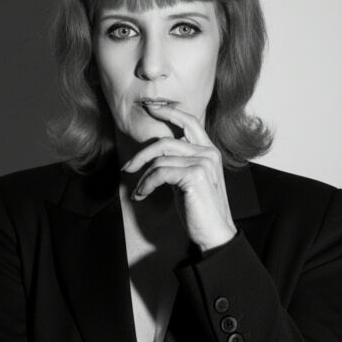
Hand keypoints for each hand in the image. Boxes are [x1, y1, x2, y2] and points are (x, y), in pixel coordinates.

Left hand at [121, 103, 235, 250]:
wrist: (214, 233)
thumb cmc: (199, 209)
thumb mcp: (188, 180)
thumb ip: (179, 163)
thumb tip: (154, 156)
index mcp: (209, 151)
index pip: (189, 121)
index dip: (168, 112)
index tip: (150, 108)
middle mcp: (208, 153)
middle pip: (166, 141)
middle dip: (141, 154)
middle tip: (127, 168)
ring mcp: (203, 163)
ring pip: (160, 159)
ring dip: (142, 177)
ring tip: (138, 191)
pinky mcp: (195, 175)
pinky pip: (159, 173)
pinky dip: (146, 184)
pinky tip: (142, 195)